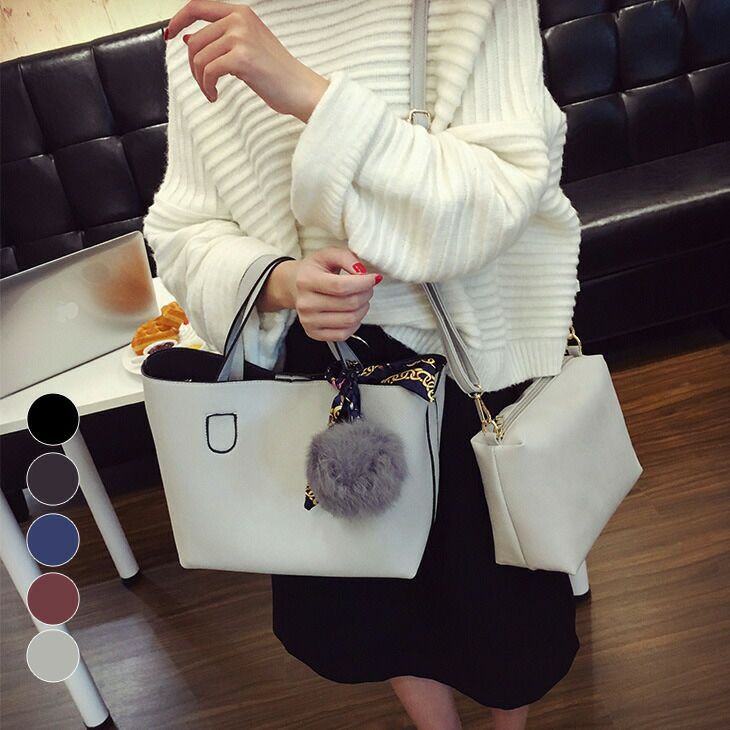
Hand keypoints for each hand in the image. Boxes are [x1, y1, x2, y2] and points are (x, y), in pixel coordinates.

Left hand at [164, 1, 329, 120]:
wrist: (300, 89)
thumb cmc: (278, 74)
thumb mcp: (248, 48)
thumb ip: (221, 39)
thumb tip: (187, 38)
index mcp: (241, 13)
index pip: (197, 6)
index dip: (178, 20)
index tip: (169, 35)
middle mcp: (239, 20)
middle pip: (195, 40)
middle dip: (193, 67)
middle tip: (204, 83)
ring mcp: (241, 37)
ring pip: (199, 58)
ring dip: (200, 80)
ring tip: (211, 91)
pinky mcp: (242, 58)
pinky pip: (208, 72)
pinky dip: (207, 88)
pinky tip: (215, 96)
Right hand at [263, 248, 381, 341]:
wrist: (294, 287)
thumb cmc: (315, 270)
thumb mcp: (328, 255)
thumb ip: (347, 258)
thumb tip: (362, 273)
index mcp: (306, 280)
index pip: (341, 286)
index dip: (363, 283)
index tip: (374, 278)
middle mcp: (305, 303)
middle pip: (349, 304)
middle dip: (366, 294)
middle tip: (367, 287)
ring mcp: (308, 321)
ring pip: (349, 320)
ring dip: (363, 308)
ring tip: (360, 298)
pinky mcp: (314, 333)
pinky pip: (344, 334)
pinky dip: (355, 323)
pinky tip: (353, 312)